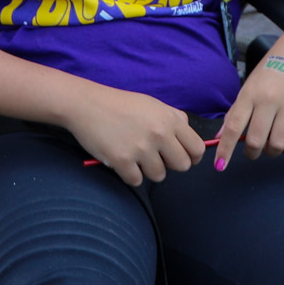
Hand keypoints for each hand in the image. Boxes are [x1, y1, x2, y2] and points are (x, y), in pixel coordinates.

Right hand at [65, 85, 206, 185]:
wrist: (87, 105)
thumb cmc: (120, 104)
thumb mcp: (152, 104)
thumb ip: (174, 117)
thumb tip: (189, 133)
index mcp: (169, 119)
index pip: (196, 149)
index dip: (192, 157)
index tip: (182, 158)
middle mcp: (159, 134)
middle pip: (182, 166)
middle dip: (170, 164)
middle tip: (155, 157)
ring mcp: (141, 148)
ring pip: (159, 175)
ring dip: (148, 170)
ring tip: (135, 155)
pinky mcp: (122, 161)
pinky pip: (136, 180)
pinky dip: (129, 174)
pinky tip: (122, 160)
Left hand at [215, 42, 283, 169]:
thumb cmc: (272, 69)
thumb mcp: (249, 85)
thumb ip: (236, 112)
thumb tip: (221, 136)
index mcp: (250, 93)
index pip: (234, 126)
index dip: (225, 149)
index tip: (220, 165)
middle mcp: (269, 99)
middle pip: (257, 140)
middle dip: (252, 153)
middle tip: (253, 152)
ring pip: (278, 144)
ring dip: (272, 151)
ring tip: (272, 145)